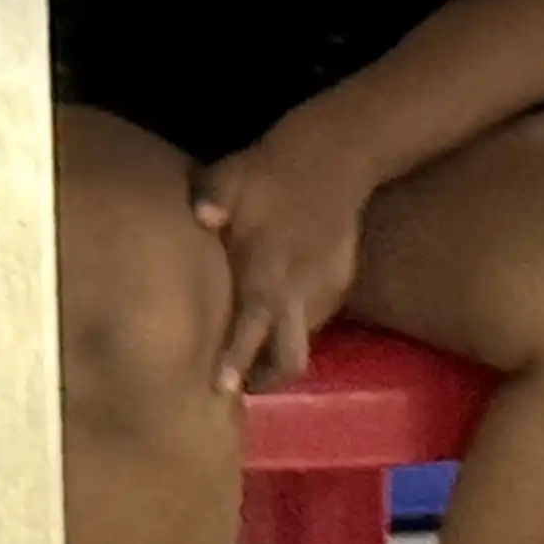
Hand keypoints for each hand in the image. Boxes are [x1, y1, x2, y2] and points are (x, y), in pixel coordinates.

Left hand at [193, 119, 371, 393]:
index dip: (237, 359)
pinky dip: (296, 317)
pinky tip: (280, 301)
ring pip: (304, 338)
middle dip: (268, 378)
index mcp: (265, 270)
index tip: (223, 390)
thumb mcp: (232, 175)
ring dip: (280, 345)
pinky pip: (316, 313)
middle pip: (290, 357)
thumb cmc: (272, 168)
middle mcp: (297, 290)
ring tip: (256, 343)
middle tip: (243, 382)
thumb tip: (201, 217)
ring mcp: (324, 288)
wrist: (338, 154)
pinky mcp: (341, 280)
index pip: (251, 327)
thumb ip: (211, 198)